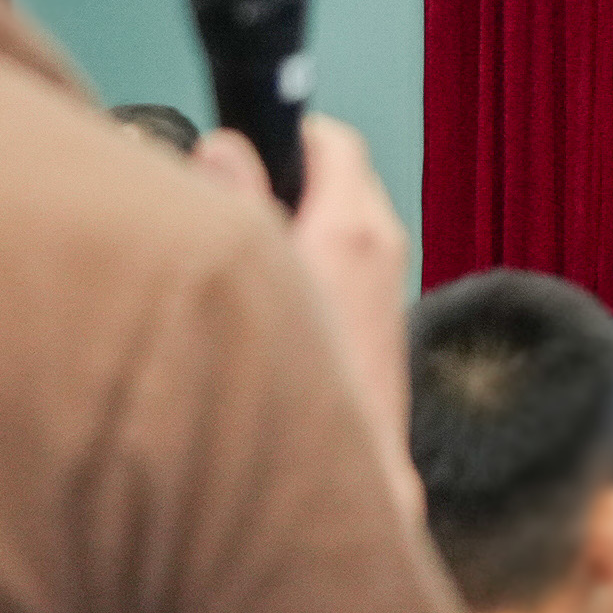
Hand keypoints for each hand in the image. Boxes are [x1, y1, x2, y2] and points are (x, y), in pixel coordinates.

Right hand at [201, 117, 419, 511]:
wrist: (350, 480)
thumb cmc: (304, 388)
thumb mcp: (257, 277)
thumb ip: (239, 204)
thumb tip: (224, 148)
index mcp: (353, 226)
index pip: (330, 141)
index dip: (285, 132)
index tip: (245, 143)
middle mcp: (382, 248)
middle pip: (335, 180)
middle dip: (285, 180)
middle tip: (231, 198)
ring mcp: (388, 287)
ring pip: (339, 227)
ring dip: (297, 227)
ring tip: (246, 253)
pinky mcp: (382, 325)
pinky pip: (344, 269)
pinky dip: (311, 266)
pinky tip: (272, 301)